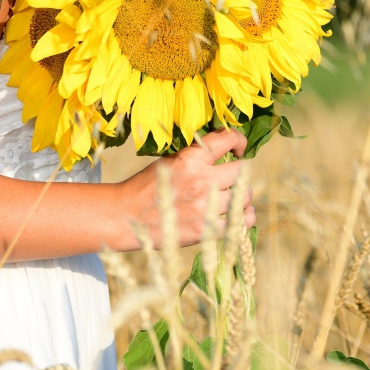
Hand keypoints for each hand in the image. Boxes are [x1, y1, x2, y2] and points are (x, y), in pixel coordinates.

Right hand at [118, 129, 255, 247]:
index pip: (227, 139)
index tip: (240, 149)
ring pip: (244, 196)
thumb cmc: (146, 187)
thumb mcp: (169, 162)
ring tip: (234, 200)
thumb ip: (196, 157)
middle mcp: (201, 179)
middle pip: (242, 171)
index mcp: (190, 158)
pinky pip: (240, 223)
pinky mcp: (204, 229)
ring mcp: (204, 205)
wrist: (125, 216)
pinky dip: (243, 220)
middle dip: (240, 174)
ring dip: (241, 197)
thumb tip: (224, 152)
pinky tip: (239, 217)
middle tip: (232, 180)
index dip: (239, 141)